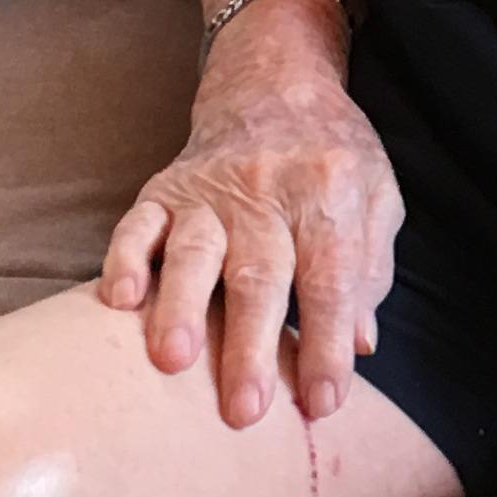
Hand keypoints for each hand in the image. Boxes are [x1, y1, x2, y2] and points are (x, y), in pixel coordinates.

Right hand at [98, 58, 403, 430]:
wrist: (274, 85)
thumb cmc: (332, 159)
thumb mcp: (376, 198)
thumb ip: (371, 268)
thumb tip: (361, 343)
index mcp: (329, 194)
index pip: (332, 279)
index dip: (328, 344)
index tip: (323, 403)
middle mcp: (268, 191)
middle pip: (259, 275)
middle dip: (251, 347)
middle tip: (244, 411)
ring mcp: (210, 191)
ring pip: (194, 252)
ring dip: (180, 308)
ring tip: (172, 362)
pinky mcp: (164, 188)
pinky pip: (138, 223)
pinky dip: (125, 260)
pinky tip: (119, 300)